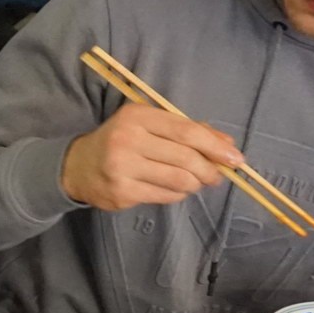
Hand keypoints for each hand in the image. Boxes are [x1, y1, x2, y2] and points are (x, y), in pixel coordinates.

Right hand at [59, 104, 243, 212]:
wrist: (78, 166)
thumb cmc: (121, 141)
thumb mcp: (150, 125)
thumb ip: (187, 130)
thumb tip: (227, 145)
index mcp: (137, 117)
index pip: (186, 131)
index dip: (215, 146)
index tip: (235, 158)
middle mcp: (127, 140)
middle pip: (186, 158)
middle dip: (210, 170)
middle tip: (217, 176)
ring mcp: (122, 169)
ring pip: (178, 180)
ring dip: (196, 184)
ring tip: (197, 182)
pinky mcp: (122, 193)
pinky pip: (165, 196)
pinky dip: (179, 194)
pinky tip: (176, 189)